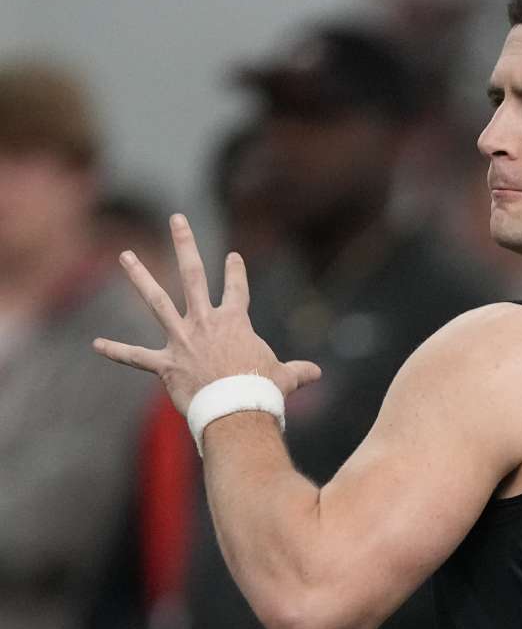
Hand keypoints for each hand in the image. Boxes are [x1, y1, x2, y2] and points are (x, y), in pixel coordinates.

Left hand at [93, 214, 320, 413]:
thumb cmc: (263, 391)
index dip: (235, 271)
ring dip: (140, 277)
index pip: (237, 288)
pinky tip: (96, 344)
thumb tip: (317, 373)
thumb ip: (299, 371)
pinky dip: (116, 351)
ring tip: (126, 255)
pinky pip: (136, 356)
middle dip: (185, 244)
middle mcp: (205, 322)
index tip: (233, 256)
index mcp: (235, 321)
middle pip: (193, 274)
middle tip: (177, 218)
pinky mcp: (165, 364)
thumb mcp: (285, 376)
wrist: (237, 409)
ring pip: (157, 301)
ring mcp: (182, 340)